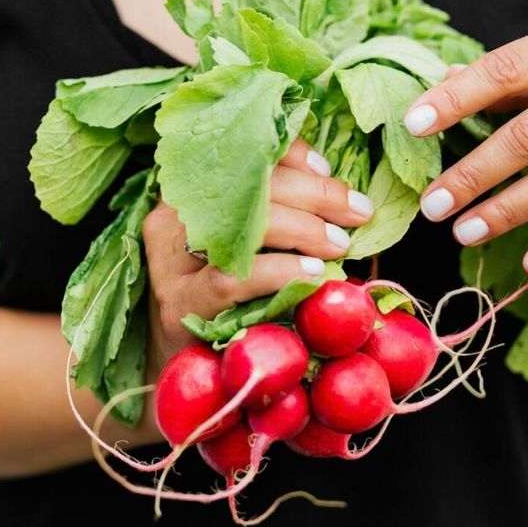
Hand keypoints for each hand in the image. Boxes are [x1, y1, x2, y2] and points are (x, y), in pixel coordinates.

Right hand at [141, 139, 373, 373]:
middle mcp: (172, 217)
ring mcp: (171, 261)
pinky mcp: (180, 303)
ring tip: (339, 244)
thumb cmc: (230, 303)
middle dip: (314, 194)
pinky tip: (313, 274)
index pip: (240, 155)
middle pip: (248, 186)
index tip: (327, 170)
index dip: (289, 155)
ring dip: (304, 229)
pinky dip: (281, 271)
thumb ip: (281, 216)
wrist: (186, 372)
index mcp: (190, 194)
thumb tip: (343, 197)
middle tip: (357, 212)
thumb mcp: (251, 248)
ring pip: (242, 226)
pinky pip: (234, 277)